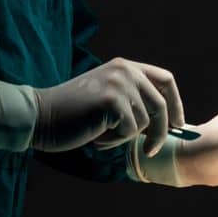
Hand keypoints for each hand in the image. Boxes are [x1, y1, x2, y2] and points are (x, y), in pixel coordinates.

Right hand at [32, 58, 182, 153]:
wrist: (40, 116)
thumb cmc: (73, 114)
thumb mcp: (107, 96)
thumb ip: (132, 99)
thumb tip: (167, 122)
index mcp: (126, 66)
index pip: (166, 80)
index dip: (176, 104)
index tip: (177, 125)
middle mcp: (125, 70)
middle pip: (161, 105)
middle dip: (160, 132)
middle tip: (151, 150)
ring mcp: (119, 84)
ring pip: (143, 123)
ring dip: (124, 137)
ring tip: (100, 133)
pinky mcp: (111, 101)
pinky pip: (128, 132)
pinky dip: (113, 141)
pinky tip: (94, 136)